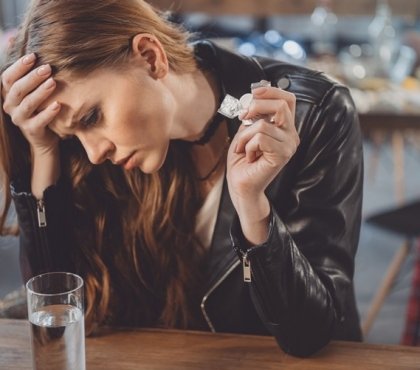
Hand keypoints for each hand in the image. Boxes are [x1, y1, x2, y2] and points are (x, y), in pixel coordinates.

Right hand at [1, 53, 60, 154]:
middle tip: (48, 67)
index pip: (7, 77)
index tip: (33, 55)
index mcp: (8, 93)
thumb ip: (25, 69)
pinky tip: (58, 105)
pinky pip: (39, 121)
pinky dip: (48, 113)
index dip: (19, 66)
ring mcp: (20, 119)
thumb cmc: (40, 107)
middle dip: (32, 77)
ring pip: (28, 104)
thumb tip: (13, 37)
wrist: (46, 136)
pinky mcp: (32, 131)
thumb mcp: (32, 88)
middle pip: (18, 89)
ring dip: (41, 92)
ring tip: (53, 82)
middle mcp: (10, 106)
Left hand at [226, 86, 298, 242]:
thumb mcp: (246, 131)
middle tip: (243, 118)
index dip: (271, 91)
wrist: (240, 185)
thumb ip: (253, 116)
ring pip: (262, 125)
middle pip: (280, 105)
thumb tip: (254, 97)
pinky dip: (248, 146)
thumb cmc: (243, 160)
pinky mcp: (282, 155)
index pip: (287, 100)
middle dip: (256, 107)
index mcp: (285, 128)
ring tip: (244, 149)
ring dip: (245, 136)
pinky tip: (249, 156)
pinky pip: (260, 138)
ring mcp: (289, 146)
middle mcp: (291, 135)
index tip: (253, 93)